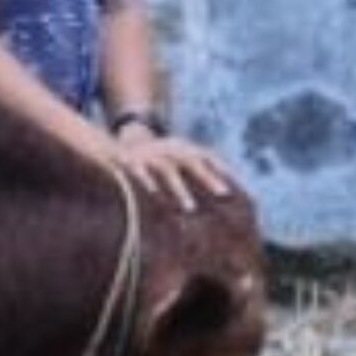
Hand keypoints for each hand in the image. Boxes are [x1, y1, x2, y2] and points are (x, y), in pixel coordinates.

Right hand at [111, 129, 237, 212]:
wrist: (119, 146)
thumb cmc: (157, 159)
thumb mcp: (178, 158)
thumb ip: (199, 170)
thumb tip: (227, 191)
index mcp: (183, 148)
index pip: (207, 157)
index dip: (222, 170)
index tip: (236, 187)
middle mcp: (169, 149)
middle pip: (192, 162)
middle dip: (208, 178)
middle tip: (224, 194)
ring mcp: (151, 155)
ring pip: (169, 170)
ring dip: (180, 189)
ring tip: (191, 209)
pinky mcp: (131, 162)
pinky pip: (140, 173)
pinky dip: (148, 182)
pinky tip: (155, 195)